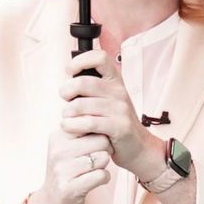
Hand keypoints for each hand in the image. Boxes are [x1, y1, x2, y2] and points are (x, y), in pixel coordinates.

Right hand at [28, 115, 112, 203]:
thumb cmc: (66, 172)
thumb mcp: (67, 147)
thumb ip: (82, 131)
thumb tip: (103, 115)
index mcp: (57, 137)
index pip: (90, 123)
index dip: (100, 133)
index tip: (95, 144)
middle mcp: (57, 151)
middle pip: (101, 140)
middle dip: (105, 150)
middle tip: (96, 159)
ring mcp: (62, 170)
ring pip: (102, 158)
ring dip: (104, 165)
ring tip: (92, 170)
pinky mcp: (69, 188)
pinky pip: (101, 176)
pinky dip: (103, 179)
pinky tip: (94, 181)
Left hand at [60, 49, 162, 176]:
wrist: (138, 146)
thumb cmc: (115, 122)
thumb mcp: (106, 100)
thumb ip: (90, 89)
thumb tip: (67, 82)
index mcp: (115, 81)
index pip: (99, 57)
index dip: (80, 61)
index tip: (69, 71)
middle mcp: (119, 91)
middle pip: (82, 82)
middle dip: (66, 92)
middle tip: (65, 102)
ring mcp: (120, 109)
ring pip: (80, 105)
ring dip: (67, 114)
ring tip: (67, 120)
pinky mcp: (119, 126)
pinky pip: (88, 122)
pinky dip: (73, 126)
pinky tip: (71, 128)